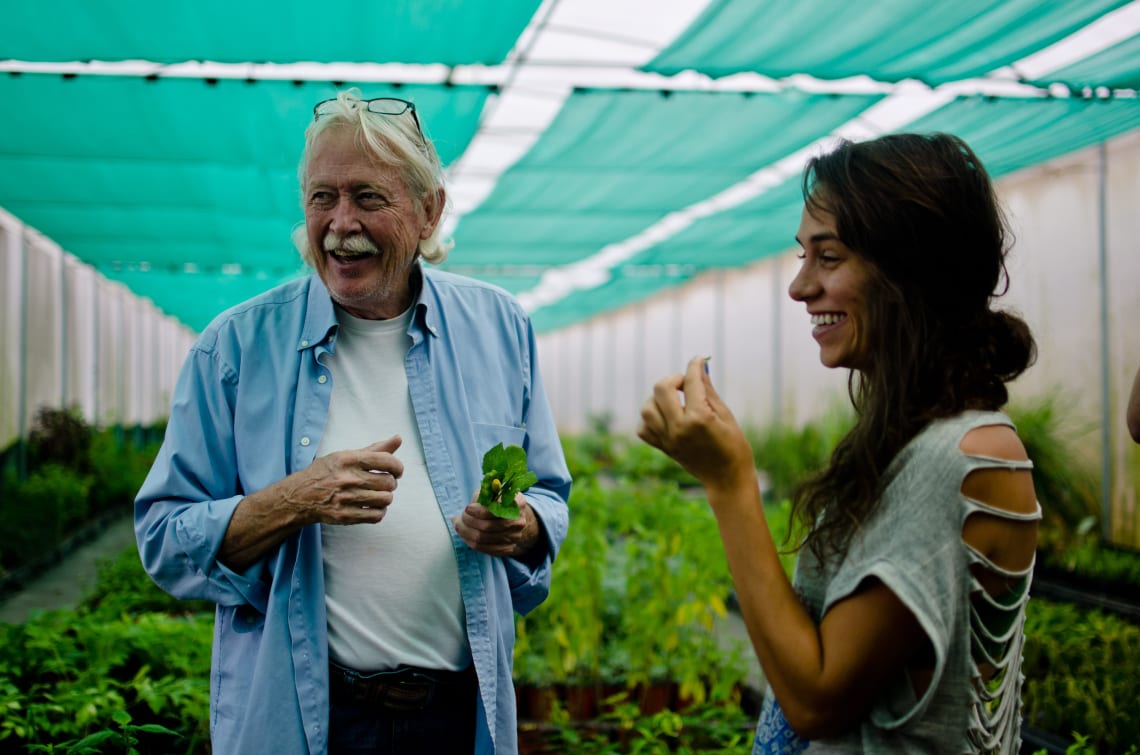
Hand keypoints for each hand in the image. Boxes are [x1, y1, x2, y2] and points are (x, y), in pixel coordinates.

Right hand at [281, 435, 403, 525]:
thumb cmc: (325, 473)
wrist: (299, 496)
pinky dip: (379, 511)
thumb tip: (398, 438)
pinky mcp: (345, 516)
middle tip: (385, 483)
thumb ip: (374, 449)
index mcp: (348, 460)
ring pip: (385, 499)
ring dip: (386, 497)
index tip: (397, 471)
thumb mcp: (346, 455)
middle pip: (388, 482)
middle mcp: (347, 478)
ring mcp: (346, 499)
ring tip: (379, 494)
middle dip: (391, 483)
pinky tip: (373, 506)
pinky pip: (376, 516)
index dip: (398, 466)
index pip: (386, 461)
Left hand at [452, 493, 540, 558]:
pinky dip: (470, 542)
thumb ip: (483, 496)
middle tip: (460, 517)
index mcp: (517, 504)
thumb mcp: (493, 493)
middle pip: (487, 527)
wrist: (514, 517)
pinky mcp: (508, 549)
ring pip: (482, 540)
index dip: (477, 511)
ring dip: (465, 532)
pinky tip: (464, 534)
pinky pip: (484, 549)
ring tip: (458, 524)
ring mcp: (515, 537)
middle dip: (468, 521)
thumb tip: (469, 509)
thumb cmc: (499, 502)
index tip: (467, 508)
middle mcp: (519, 522)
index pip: (494, 511)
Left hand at [637, 357, 753, 489]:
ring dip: (659, 398)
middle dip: (674, 379)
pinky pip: (643, 428)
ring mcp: (668, 439)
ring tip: (676, 401)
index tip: (697, 361)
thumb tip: (699, 366)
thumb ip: (708, 389)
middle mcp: (679, 428)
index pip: (691, 381)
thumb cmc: (733, 445)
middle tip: (686, 384)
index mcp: (699, 418)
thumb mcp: (725, 414)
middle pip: (661, 388)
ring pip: (647, 407)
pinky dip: (651, 419)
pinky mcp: (663, 448)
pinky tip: (666, 417)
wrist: (727, 479)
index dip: (694, 366)